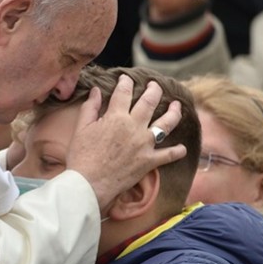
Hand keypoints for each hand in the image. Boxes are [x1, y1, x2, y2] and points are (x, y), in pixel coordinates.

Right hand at [66, 75, 184, 209]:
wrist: (89, 184)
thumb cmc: (81, 156)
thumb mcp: (80, 128)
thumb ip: (90, 107)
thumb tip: (95, 90)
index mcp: (116, 117)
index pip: (123, 93)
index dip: (125, 83)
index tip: (126, 79)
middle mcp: (134, 126)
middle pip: (150, 102)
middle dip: (154, 90)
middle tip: (155, 85)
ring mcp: (144, 144)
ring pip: (166, 123)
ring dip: (174, 112)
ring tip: (177, 105)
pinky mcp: (149, 161)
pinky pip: (169, 155)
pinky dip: (177, 151)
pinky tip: (182, 148)